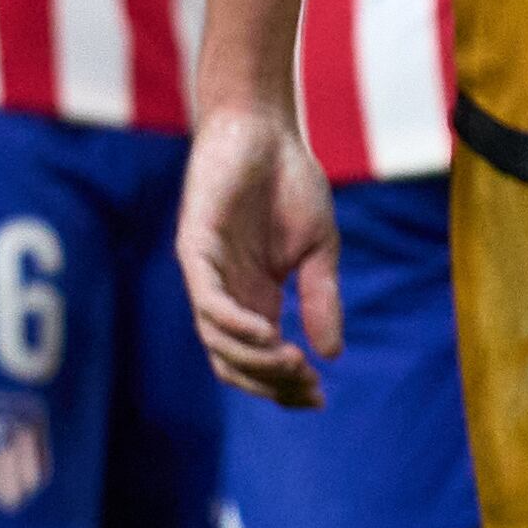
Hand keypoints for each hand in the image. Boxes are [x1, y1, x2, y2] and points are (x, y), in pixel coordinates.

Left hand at [177, 102, 340, 406]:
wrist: (266, 130)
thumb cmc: (291, 182)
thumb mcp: (319, 250)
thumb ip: (322, 299)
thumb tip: (331, 354)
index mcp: (256, 297)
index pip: (260, 359)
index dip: (286, 386)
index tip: (320, 397)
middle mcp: (227, 294)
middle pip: (233, 362)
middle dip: (270, 383)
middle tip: (307, 384)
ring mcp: (208, 275)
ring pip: (217, 340)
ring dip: (254, 360)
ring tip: (292, 362)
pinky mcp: (195, 249)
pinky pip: (207, 302)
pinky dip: (233, 324)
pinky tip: (267, 332)